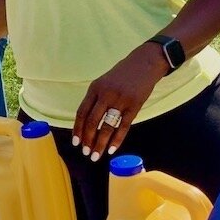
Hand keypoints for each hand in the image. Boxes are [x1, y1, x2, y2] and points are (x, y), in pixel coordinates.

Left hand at [72, 44, 167, 160]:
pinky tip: (112, 150)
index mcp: (95, 88)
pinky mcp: (134, 105)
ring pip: (107, 127)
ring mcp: (121, 100)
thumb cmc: (122, 75)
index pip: (82, 112)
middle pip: (92, 121)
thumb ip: (95, 100)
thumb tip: (85, 124)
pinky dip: (117, 140)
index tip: (75, 143)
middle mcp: (106, 94)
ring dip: (100, 143)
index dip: (78, 129)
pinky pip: (123, 127)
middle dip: (87, 140)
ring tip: (96, 155)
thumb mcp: (103, 82)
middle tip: (86, 153)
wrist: (144, 63)